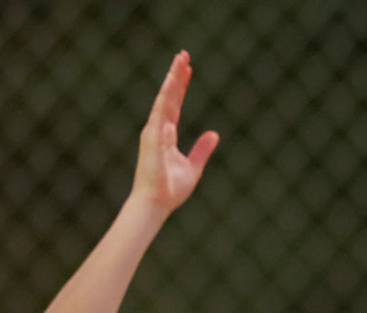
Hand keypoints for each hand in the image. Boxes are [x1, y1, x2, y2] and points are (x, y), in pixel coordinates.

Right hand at [132, 51, 218, 214]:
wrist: (156, 205)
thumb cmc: (171, 188)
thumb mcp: (193, 166)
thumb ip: (202, 149)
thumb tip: (214, 133)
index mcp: (166, 133)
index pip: (175, 103)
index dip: (181, 85)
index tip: (188, 66)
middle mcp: (157, 130)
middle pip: (168, 97)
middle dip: (176, 76)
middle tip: (183, 54)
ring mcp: (153, 136)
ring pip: (163, 105)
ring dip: (170, 86)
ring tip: (178, 67)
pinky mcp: (152, 147)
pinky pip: (159, 126)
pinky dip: (164, 111)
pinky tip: (170, 95)